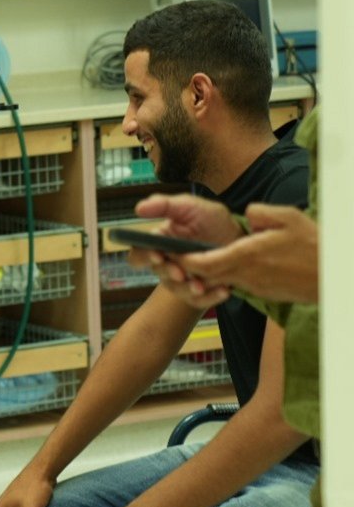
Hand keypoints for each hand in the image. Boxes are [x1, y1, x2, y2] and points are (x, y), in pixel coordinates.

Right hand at [128, 194, 239, 308]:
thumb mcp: (190, 206)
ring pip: (176, 289)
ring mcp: (183, 278)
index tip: (156, 254)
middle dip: (168, 273)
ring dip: (188, 289)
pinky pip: (198, 301)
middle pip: (157, 272)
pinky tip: (223, 290)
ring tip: (201, 285)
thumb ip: (164, 205)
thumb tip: (138, 208)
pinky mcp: (200, 291)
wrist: (241, 238)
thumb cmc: (212, 221)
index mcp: (159, 242)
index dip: (143, 256)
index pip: (139, 253)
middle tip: (180, 273)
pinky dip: (210, 298)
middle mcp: (167, 262)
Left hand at [179, 204, 318, 304]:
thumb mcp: (288, 217)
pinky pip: (237, 284)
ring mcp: (255, 286)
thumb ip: (260, 213)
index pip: (205, 262)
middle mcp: (247, 275)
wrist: (335, 276)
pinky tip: (227, 264)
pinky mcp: (263, 292)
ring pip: (220, 280)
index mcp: (248, 255)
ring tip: (195, 258)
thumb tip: (246, 214)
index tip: (172, 249)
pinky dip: (226, 276)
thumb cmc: (314, 245)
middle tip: (174, 254)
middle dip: (189, 266)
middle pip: (207, 275)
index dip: (185, 258)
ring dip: (206, 272)